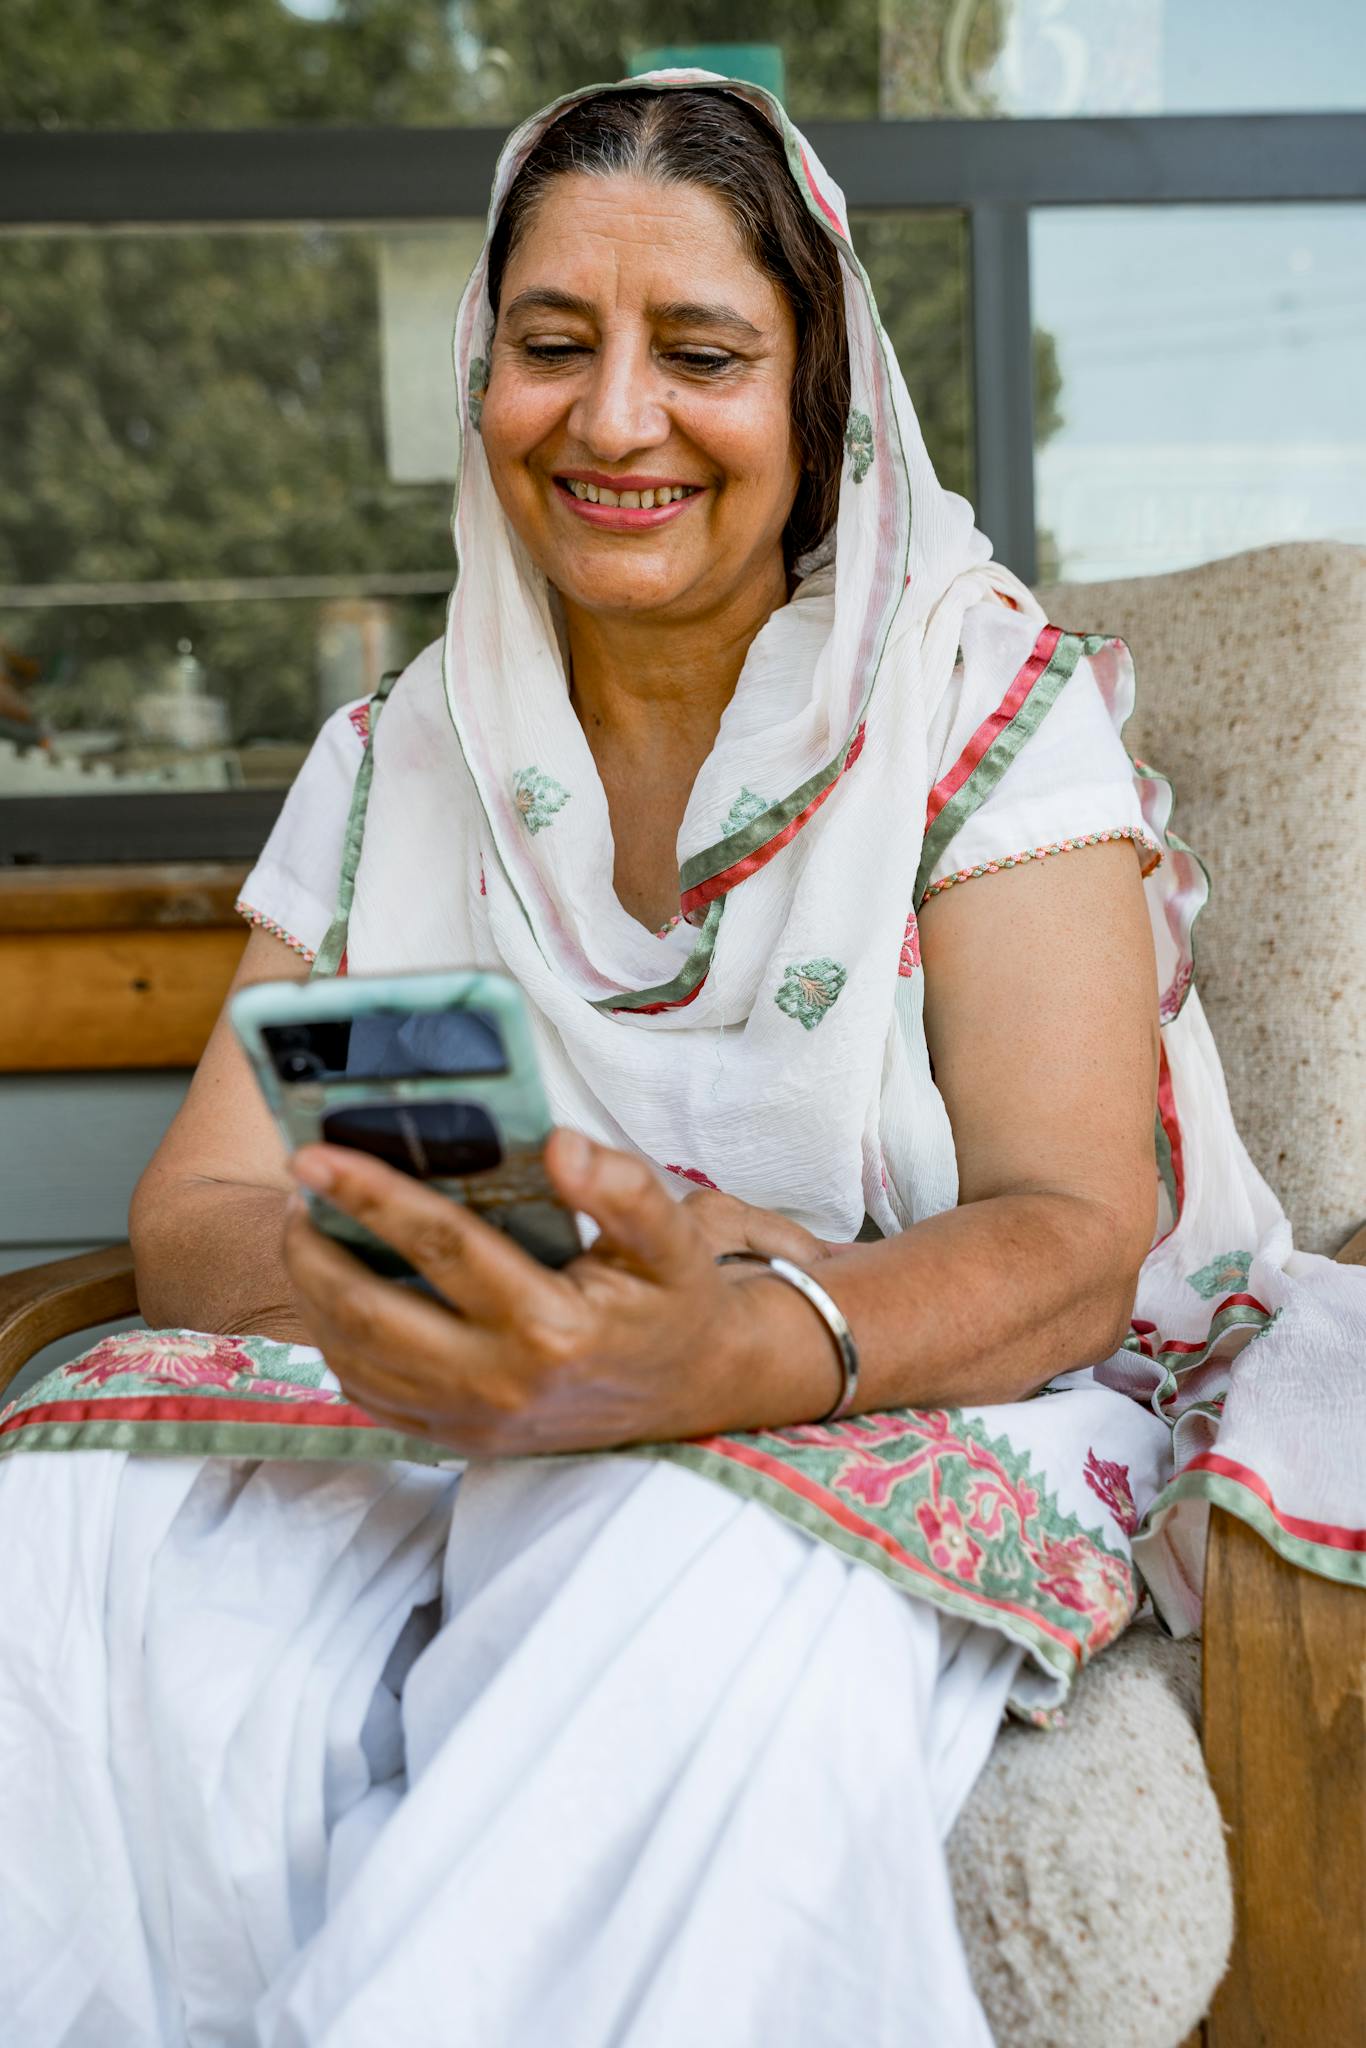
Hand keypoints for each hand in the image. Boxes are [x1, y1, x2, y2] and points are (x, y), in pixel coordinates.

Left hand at [282, 1132, 839, 1456]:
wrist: (696, 1390)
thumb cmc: (675, 1301)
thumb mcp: (673, 1239)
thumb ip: (624, 1190)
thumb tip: (559, 1143)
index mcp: (551, 1328)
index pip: (441, 1247)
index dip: (370, 1194)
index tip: (314, 1153)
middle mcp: (501, 1384)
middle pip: (370, 1313)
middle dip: (315, 1247)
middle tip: (296, 1189)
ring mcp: (473, 1420)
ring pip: (356, 1358)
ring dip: (315, 1291)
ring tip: (306, 1228)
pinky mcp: (458, 1438)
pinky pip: (370, 1394)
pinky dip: (337, 1340)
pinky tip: (336, 1289)